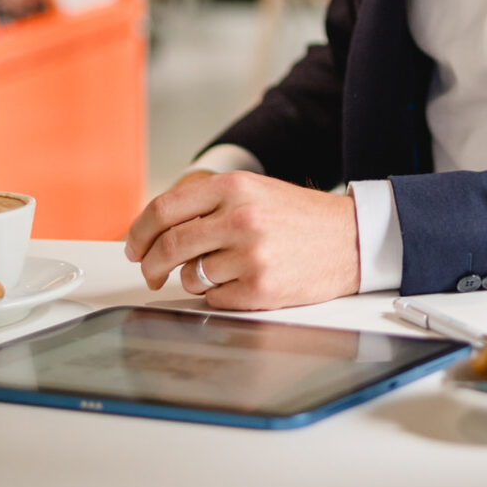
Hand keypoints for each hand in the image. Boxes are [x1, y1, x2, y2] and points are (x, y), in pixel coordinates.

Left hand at [122, 172, 360, 308]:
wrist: (352, 239)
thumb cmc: (299, 217)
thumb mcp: (254, 191)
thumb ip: (206, 205)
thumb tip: (154, 232)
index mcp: (234, 187)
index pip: (164, 209)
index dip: (139, 232)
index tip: (134, 246)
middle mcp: (240, 218)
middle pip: (169, 246)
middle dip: (151, 264)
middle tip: (151, 272)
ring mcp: (251, 255)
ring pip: (191, 276)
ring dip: (194, 279)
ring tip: (219, 270)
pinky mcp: (260, 288)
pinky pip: (215, 298)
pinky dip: (220, 294)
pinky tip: (243, 281)